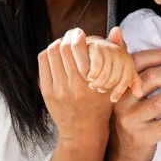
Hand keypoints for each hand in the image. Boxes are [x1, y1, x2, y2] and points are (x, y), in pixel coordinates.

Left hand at [37, 27, 114, 144]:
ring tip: (63, 44)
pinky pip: (43, 64)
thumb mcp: (114, 82)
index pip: (76, 48)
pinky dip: (48, 55)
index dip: (76, 36)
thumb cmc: (102, 105)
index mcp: (89, 82)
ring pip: (50, 54)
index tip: (80, 33)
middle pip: (62, 49)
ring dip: (56, 44)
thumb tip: (116, 29)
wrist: (83, 131)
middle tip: (71, 35)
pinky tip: (56, 55)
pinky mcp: (46, 92)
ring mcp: (57, 90)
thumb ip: (117, 55)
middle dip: (66, 37)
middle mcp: (72, 86)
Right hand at [83, 29, 137, 101]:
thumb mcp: (121, 71)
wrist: (91, 46)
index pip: (126, 80)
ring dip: (97, 83)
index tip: (113, 99)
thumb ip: (131, 81)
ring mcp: (108, 50)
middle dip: (105, 87)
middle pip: (114, 80)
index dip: (119, 92)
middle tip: (99, 89)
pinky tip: (89, 77)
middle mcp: (120, 53)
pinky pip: (96, 69)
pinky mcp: (96, 48)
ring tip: (93, 84)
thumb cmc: (108, 62)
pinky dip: (92, 76)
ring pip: (104, 76)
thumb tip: (139, 94)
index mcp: (127, 60)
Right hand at [107, 46, 160, 160]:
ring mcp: (130, 119)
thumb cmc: (135, 119)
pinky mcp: (140, 137)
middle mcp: (122, 100)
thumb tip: (126, 34)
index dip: (159, 56)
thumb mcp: (132, 96)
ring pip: (160, 102)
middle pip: (151, 79)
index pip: (137, 62)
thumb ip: (138, 72)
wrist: (123, 156)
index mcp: (121, 85)